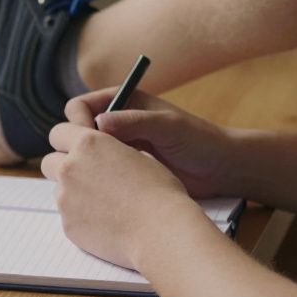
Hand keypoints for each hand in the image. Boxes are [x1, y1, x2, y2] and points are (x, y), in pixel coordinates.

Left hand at [42, 122, 203, 269]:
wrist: (161, 232)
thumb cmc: (159, 191)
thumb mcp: (140, 155)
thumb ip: (112, 151)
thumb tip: (108, 155)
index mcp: (88, 143)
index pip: (59, 132)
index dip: (68, 139)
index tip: (79, 148)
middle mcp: (70, 167)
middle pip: (49, 161)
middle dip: (63, 165)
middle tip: (87, 175)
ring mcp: (65, 198)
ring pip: (59, 190)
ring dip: (73, 192)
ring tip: (104, 202)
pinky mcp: (68, 225)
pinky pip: (68, 215)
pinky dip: (82, 216)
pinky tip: (107, 222)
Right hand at [64, 88, 239, 198]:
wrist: (221, 169)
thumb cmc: (199, 140)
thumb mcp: (168, 126)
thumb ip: (134, 121)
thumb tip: (99, 123)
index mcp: (122, 103)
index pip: (80, 107)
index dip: (77, 122)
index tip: (85, 141)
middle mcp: (115, 124)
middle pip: (75, 132)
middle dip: (77, 147)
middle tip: (90, 166)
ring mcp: (118, 150)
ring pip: (84, 157)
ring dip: (85, 167)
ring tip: (99, 182)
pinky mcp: (124, 172)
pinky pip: (98, 175)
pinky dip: (97, 182)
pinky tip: (107, 194)